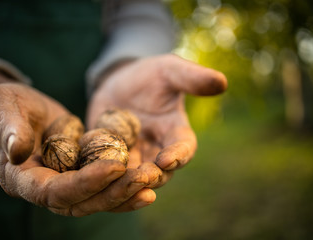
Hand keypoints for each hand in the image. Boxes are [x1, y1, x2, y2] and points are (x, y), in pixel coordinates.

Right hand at [0, 72, 153, 215]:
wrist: (16, 106)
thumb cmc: (1, 106)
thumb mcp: (0, 110)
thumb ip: (8, 129)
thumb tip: (18, 151)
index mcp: (23, 179)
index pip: (56, 192)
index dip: (85, 183)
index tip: (115, 166)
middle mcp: (46, 187)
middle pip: (83, 202)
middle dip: (115, 192)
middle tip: (145, 179)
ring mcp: (66, 181)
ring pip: (98, 197)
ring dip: (126, 191)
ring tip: (153, 180)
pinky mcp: (81, 171)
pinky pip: (104, 183)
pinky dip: (125, 182)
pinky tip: (149, 176)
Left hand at [87, 54, 226, 187]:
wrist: (120, 81)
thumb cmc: (150, 75)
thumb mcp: (170, 70)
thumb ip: (192, 78)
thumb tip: (222, 82)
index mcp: (175, 132)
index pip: (184, 148)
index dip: (178, 155)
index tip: (168, 158)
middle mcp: (157, 149)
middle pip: (160, 171)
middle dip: (152, 175)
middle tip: (143, 176)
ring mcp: (133, 155)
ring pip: (132, 177)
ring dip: (126, 182)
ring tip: (117, 181)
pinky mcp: (109, 156)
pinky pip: (106, 170)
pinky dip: (100, 175)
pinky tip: (90, 175)